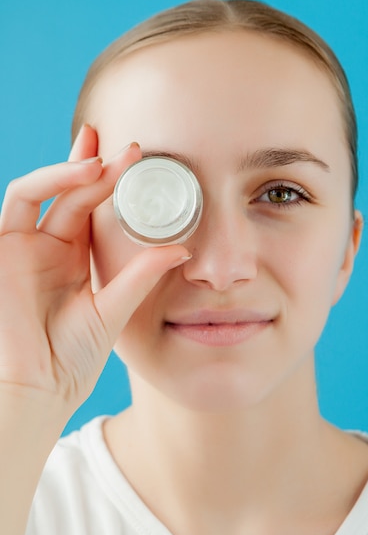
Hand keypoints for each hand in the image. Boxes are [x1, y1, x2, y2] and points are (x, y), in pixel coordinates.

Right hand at [0, 125, 188, 418]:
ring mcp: (23, 245)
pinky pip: (19, 202)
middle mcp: (48, 245)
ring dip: (72, 170)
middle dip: (96, 164)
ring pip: (44, 190)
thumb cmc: (71, 356)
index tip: (138, 160)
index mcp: (73, 258)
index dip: (111, 180)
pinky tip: (79, 176)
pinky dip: (46, 183)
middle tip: (129, 147)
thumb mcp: (114, 309)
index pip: (91, 208)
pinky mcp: (3, 247)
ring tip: (105, 161)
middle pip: (71, 191)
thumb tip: (182, 249)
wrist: (38, 387)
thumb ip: (141, 276)